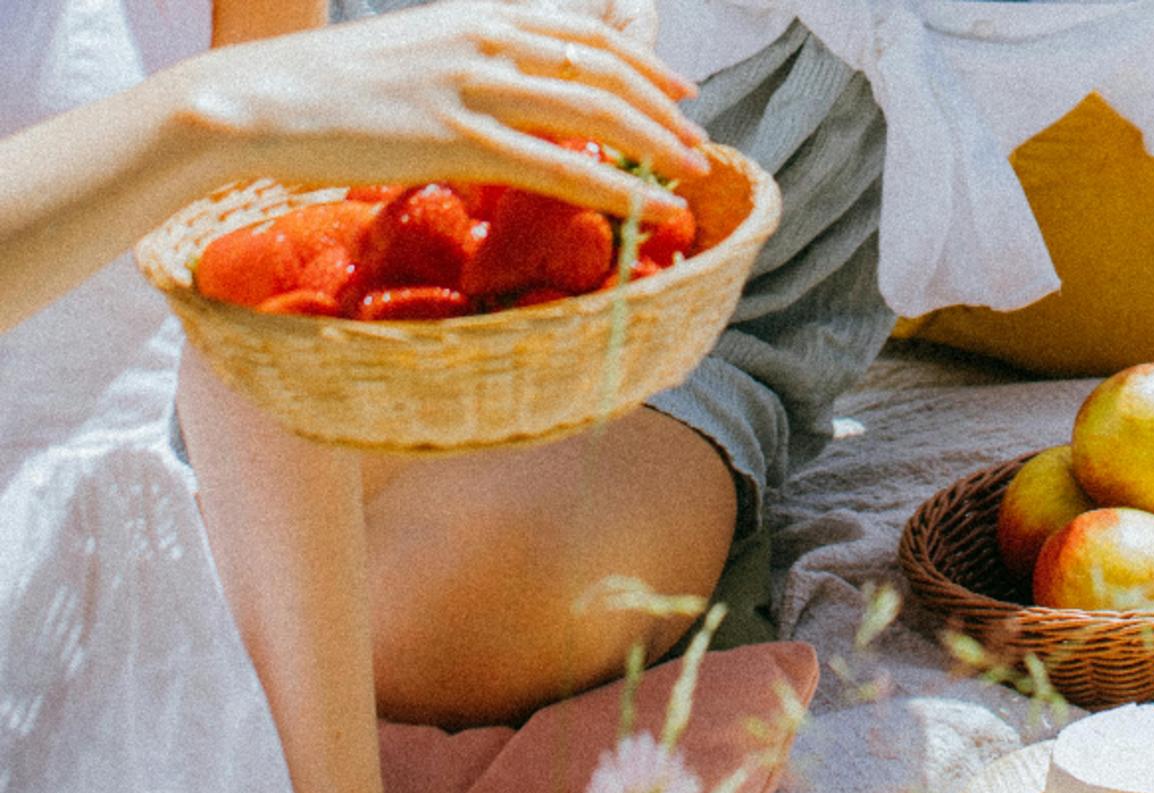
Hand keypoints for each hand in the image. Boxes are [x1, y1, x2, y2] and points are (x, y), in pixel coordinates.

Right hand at [173, 1, 700, 220]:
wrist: (256, 96)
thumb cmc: (327, 87)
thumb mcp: (414, 52)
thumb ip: (470, 62)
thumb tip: (510, 89)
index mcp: (478, 14)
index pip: (583, 32)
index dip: (641, 60)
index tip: (677, 88)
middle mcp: (485, 40)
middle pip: (602, 71)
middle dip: (660, 109)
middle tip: (696, 143)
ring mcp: (473, 88)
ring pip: (593, 115)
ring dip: (654, 146)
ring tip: (692, 175)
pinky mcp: (457, 140)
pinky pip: (557, 167)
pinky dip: (615, 190)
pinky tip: (650, 210)